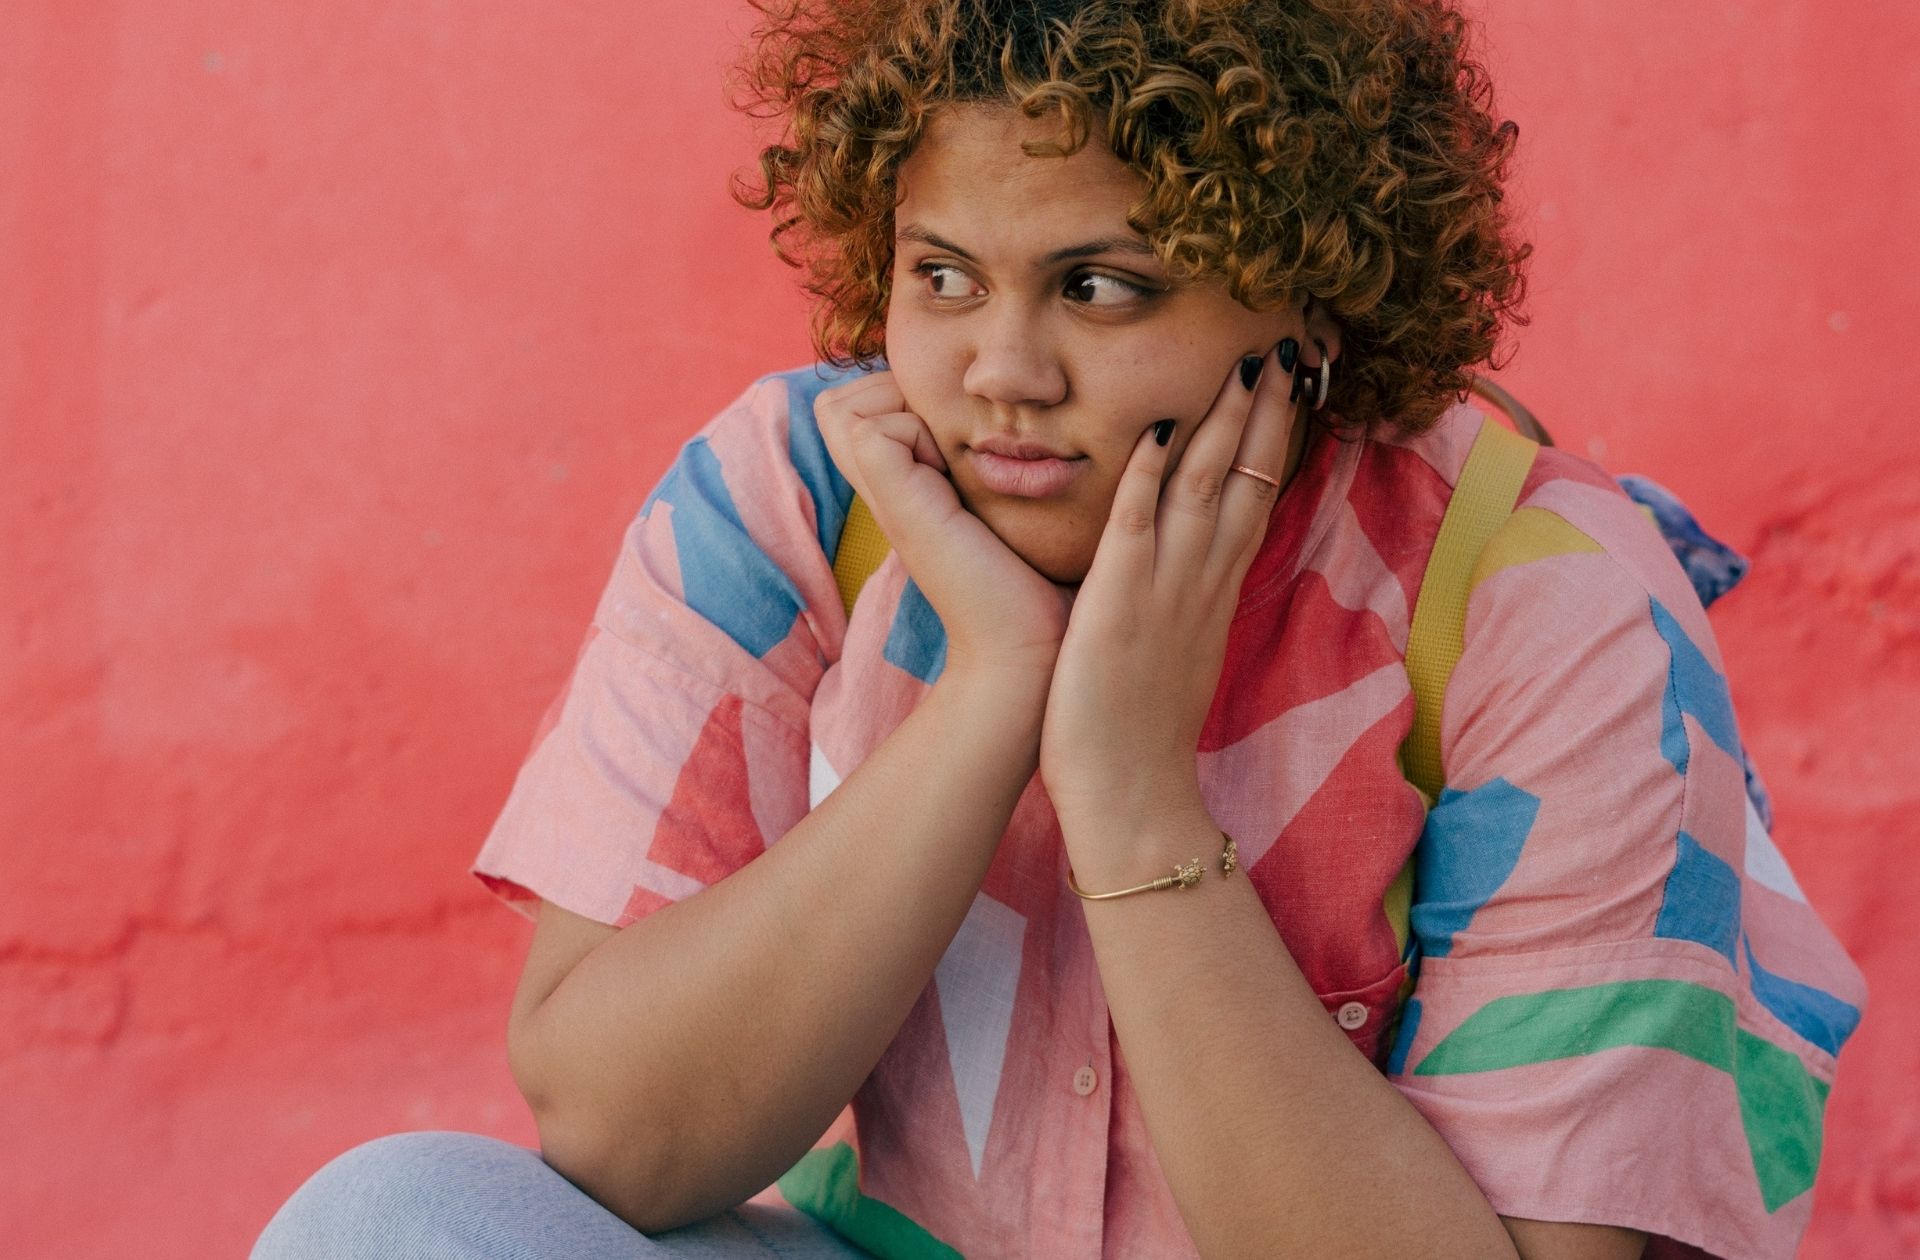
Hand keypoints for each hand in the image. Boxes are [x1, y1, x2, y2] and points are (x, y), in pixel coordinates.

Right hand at [814, 370, 1073, 679]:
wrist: (1027, 647)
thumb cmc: (1033, 581)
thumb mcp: (1001, 502)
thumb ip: (982, 464)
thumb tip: (1008, 410)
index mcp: (903, 484)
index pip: (854, 403)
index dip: (895, 393)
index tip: (952, 433)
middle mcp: (883, 488)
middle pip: (837, 403)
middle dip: (891, 391)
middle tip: (948, 436)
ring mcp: (884, 499)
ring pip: (845, 407)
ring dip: (904, 408)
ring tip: (951, 455)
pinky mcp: (898, 508)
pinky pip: (874, 429)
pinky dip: (918, 430)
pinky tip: (956, 475)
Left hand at [1039, 342, 1298, 850]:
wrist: (1132, 797)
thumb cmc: (1141, 732)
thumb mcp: (1175, 651)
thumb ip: (1183, 599)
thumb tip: (1190, 564)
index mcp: (1213, 591)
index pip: (1253, 496)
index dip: (1272, 438)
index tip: (1288, 385)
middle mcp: (1201, 581)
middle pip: (1247, 479)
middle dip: (1268, 412)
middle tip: (1288, 347)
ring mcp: (1165, 590)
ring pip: (1203, 488)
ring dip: (1224, 424)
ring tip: (1244, 362)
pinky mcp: (1118, 603)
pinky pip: (1134, 526)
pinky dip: (1145, 476)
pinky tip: (1154, 426)